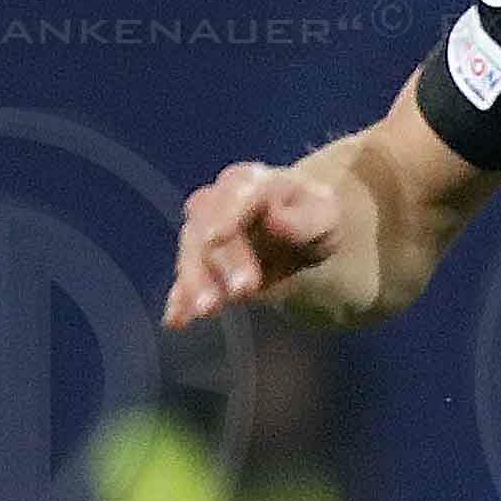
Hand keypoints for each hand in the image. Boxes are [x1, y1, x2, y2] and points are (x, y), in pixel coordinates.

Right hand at [168, 158, 358, 325]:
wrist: (300, 227)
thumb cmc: (314, 216)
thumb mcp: (323, 216)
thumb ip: (302, 219)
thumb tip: (274, 220)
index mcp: (251, 181)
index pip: (236, 194)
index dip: (225, 215)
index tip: (216, 238)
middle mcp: (219, 200)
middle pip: (207, 226)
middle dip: (221, 260)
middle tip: (241, 291)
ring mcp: (204, 230)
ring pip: (192, 252)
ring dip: (197, 281)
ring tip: (208, 310)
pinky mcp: (201, 262)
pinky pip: (185, 278)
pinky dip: (180, 298)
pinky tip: (176, 319)